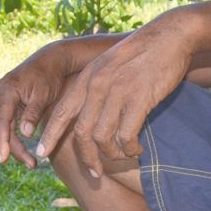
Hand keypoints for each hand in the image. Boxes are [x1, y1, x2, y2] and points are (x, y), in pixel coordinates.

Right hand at [0, 39, 99, 168]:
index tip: (4, 158)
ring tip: (32, 163)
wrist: (50, 61)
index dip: (2, 141)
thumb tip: (25, 134)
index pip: (2, 120)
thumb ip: (33, 114)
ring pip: (7, 127)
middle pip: (4, 127)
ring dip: (17, 145)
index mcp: (6, 91)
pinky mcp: (7, 102)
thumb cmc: (49, 76)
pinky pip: (10, 122)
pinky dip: (18, 136)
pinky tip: (27, 151)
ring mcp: (1, 97)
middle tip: (31, 165)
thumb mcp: (43, 95)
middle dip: (15, 148)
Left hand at [35, 14, 195, 179]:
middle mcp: (97, 86)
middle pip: (82, 133)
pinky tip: (137, 149)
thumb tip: (86, 114)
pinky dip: (130, 148)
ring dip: (112, 155)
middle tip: (95, 174)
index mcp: (87, 78)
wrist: (168, 36)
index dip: (50, 135)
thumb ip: (95, 86)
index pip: (61, 111)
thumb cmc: (140, 54)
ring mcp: (117, 92)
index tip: (42, 154)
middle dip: (86, 158)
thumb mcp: (108, 65)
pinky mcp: (139, 99)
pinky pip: (126, 135)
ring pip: (103, 138)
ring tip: (123, 156)